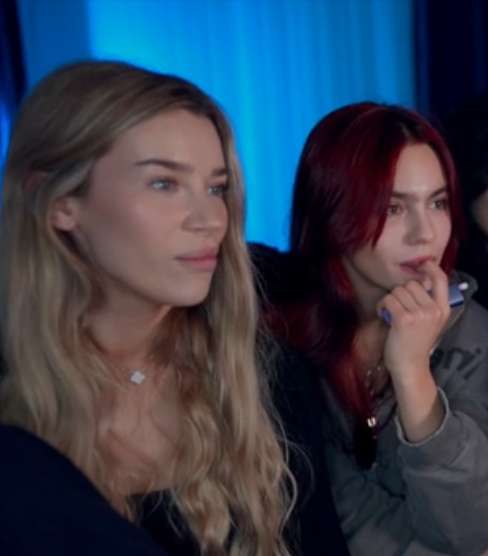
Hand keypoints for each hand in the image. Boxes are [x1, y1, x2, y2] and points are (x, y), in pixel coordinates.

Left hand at [377, 261, 449, 381]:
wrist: (410, 366)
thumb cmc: (415, 343)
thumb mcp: (429, 321)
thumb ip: (427, 302)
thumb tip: (418, 281)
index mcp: (443, 309)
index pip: (441, 279)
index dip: (430, 268)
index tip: (421, 265)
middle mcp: (433, 310)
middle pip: (411, 283)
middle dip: (400, 291)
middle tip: (397, 306)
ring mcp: (419, 314)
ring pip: (398, 290)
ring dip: (389, 299)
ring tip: (390, 312)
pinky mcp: (404, 320)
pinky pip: (388, 299)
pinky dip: (381, 306)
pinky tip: (383, 315)